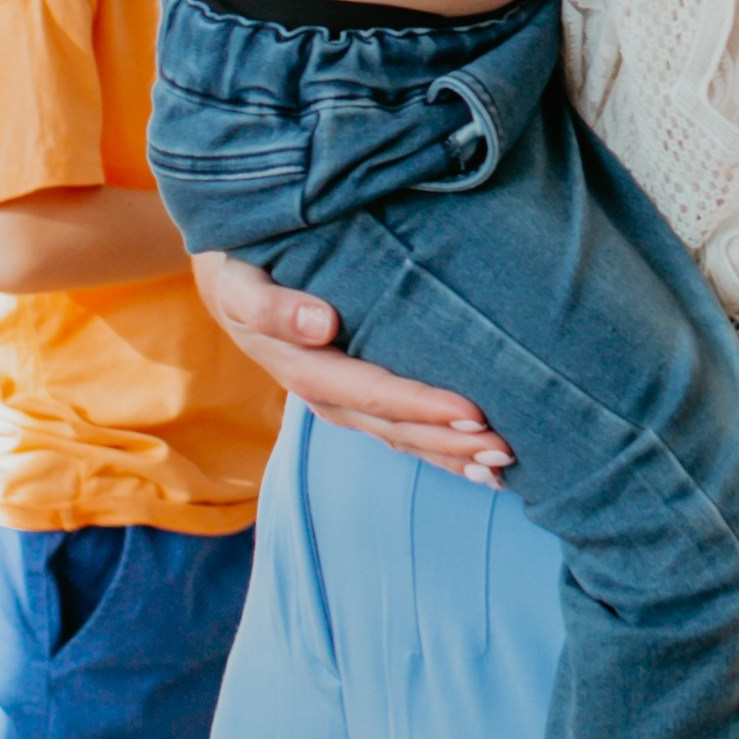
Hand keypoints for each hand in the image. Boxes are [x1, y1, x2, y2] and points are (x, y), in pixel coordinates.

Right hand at [191, 251, 514, 483]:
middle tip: (505, 449)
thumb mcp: (242, 284)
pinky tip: (479, 467)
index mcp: (305, 368)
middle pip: (395, 428)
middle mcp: (329, 395)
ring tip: (503, 464)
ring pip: (403, 438)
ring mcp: (344, 404)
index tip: (472, 413)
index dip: (420, 406)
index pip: (371, 393)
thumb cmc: (243, 272)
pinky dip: (441, 451)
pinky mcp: (357, 402)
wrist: (232, 281)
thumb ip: (274, 307)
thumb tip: (321, 324)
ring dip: (452, 454)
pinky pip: (400, 434)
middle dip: (450, 442)